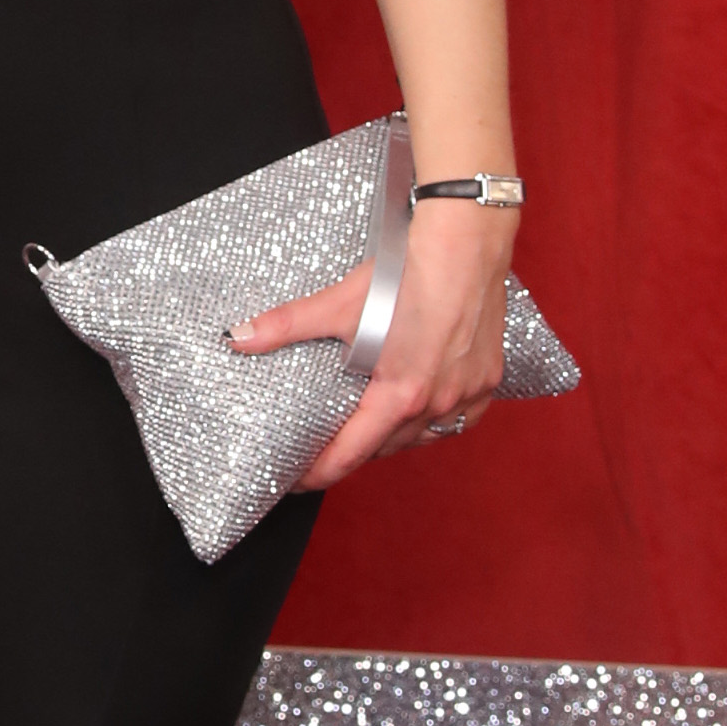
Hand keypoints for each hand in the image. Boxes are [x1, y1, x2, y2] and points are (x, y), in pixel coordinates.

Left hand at [230, 198, 511, 484]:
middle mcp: (437, 402)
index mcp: (400, 395)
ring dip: (394, 439)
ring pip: (424, 436)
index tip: (300, 481)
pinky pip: (460, 418)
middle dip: (355, 453)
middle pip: (386, 448)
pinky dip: (436, 421)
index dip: (321, 473)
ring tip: (367, 431)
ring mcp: (467, 392)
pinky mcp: (487, 377)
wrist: (466, 244)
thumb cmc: (409, 272)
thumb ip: (287, 325)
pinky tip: (420, 412)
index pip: (353, 455)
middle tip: (327, 448)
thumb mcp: (340, 304)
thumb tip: (239, 336)